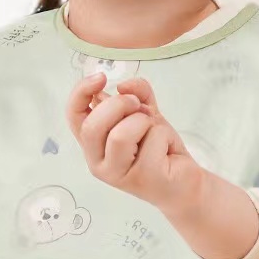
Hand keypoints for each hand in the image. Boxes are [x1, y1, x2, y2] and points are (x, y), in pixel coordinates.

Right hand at [67, 74, 201, 213]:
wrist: (185, 181)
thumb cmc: (159, 148)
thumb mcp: (147, 114)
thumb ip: (137, 94)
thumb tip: (123, 85)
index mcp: (94, 144)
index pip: (74, 116)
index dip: (81, 93)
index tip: (101, 77)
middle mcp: (98, 161)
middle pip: (94, 125)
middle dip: (120, 105)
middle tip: (140, 107)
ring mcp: (118, 174)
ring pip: (121, 134)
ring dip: (144, 122)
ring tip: (154, 131)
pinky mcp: (143, 178)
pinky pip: (152, 140)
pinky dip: (165, 134)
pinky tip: (167, 149)